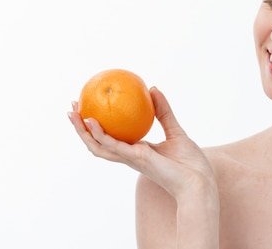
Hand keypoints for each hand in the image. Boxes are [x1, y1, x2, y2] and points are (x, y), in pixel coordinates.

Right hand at [68, 87, 216, 199]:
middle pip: (97, 144)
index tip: (89, 108)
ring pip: (99, 147)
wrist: (199, 183)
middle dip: (82, 129)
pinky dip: (101, 135)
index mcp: (137, 151)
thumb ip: (163, 111)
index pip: (111, 138)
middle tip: (72, 109)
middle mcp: (130, 156)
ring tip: (73, 114)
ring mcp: (131, 159)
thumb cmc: (190, 164)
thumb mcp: (176, 131)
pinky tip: (93, 122)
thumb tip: (153, 88)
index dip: (97, 126)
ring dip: (83, 132)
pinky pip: (115, 146)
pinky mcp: (137, 159)